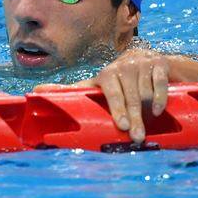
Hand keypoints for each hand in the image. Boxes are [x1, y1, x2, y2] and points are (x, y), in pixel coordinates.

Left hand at [34, 49, 169, 143]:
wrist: (150, 61)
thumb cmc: (118, 79)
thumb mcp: (96, 84)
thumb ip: (71, 90)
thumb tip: (36, 90)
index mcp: (106, 75)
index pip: (111, 94)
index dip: (116, 109)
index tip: (121, 126)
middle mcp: (123, 68)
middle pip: (129, 98)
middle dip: (133, 118)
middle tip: (135, 137)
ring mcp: (141, 65)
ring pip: (145, 92)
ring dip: (147, 110)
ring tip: (148, 127)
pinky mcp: (159, 64)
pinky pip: (160, 83)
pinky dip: (161, 97)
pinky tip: (159, 110)